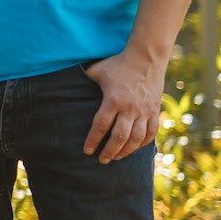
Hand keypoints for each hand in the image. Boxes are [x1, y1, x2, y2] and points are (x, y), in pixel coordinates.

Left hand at [83, 45, 167, 162]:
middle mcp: (130, 108)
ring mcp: (145, 111)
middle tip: (102, 160)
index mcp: (113, 99)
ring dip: (126, 151)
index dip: (93, 140)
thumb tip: (65, 85)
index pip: (101, 125)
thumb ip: (83, 80)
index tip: (87, 151)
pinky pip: (151, 132)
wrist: (146, 58)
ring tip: (117, 157)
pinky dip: (143, 143)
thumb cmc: (118, 64)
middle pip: (119, 136)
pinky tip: (134, 148)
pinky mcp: (155, 111)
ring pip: (137, 138)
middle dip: (110, 151)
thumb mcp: (97, 71)